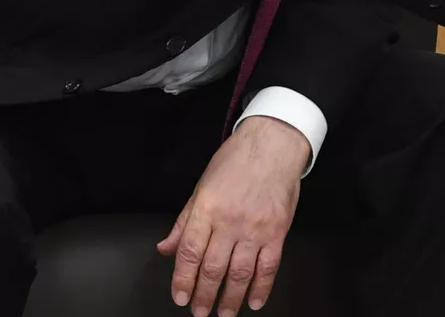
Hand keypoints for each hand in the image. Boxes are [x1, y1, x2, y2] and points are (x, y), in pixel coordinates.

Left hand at [156, 116, 308, 315]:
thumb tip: (166, 248)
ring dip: (230, 298)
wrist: (273, 144)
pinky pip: (269, 266)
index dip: (182, 280)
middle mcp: (230, 221)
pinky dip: (262, 287)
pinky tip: (255, 300)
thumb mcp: (201, 187)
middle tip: (199, 311)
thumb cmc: (237, 161)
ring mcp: (255, 228)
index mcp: (207, 209)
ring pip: (240, 273)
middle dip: (204, 295)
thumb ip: (184, 221)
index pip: (189, 253)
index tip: (180, 297)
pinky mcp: (278, 231)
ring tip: (224, 313)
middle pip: (213, 268)